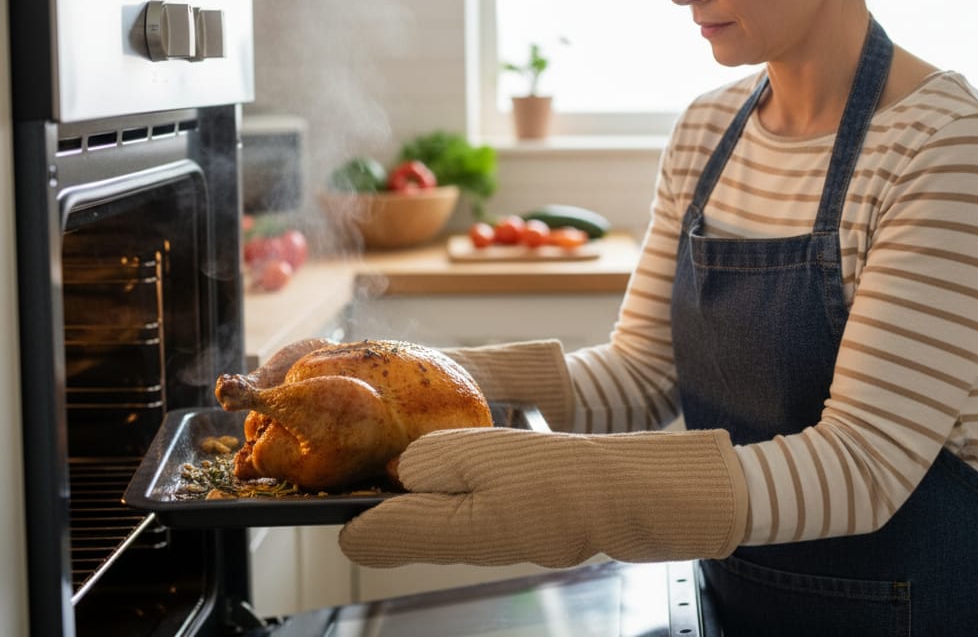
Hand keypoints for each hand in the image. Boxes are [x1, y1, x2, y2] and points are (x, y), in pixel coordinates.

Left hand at [338, 426, 747, 568]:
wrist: (620, 495)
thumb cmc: (557, 475)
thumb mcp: (482, 452)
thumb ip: (427, 460)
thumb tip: (395, 469)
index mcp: (444, 530)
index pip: (362, 537)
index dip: (342, 506)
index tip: (339, 473)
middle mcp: (458, 545)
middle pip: (390, 532)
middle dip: (373, 498)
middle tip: (374, 452)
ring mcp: (485, 540)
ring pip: (425, 520)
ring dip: (412, 490)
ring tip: (416, 448)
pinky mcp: (507, 528)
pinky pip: (459, 511)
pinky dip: (448, 489)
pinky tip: (464, 459)